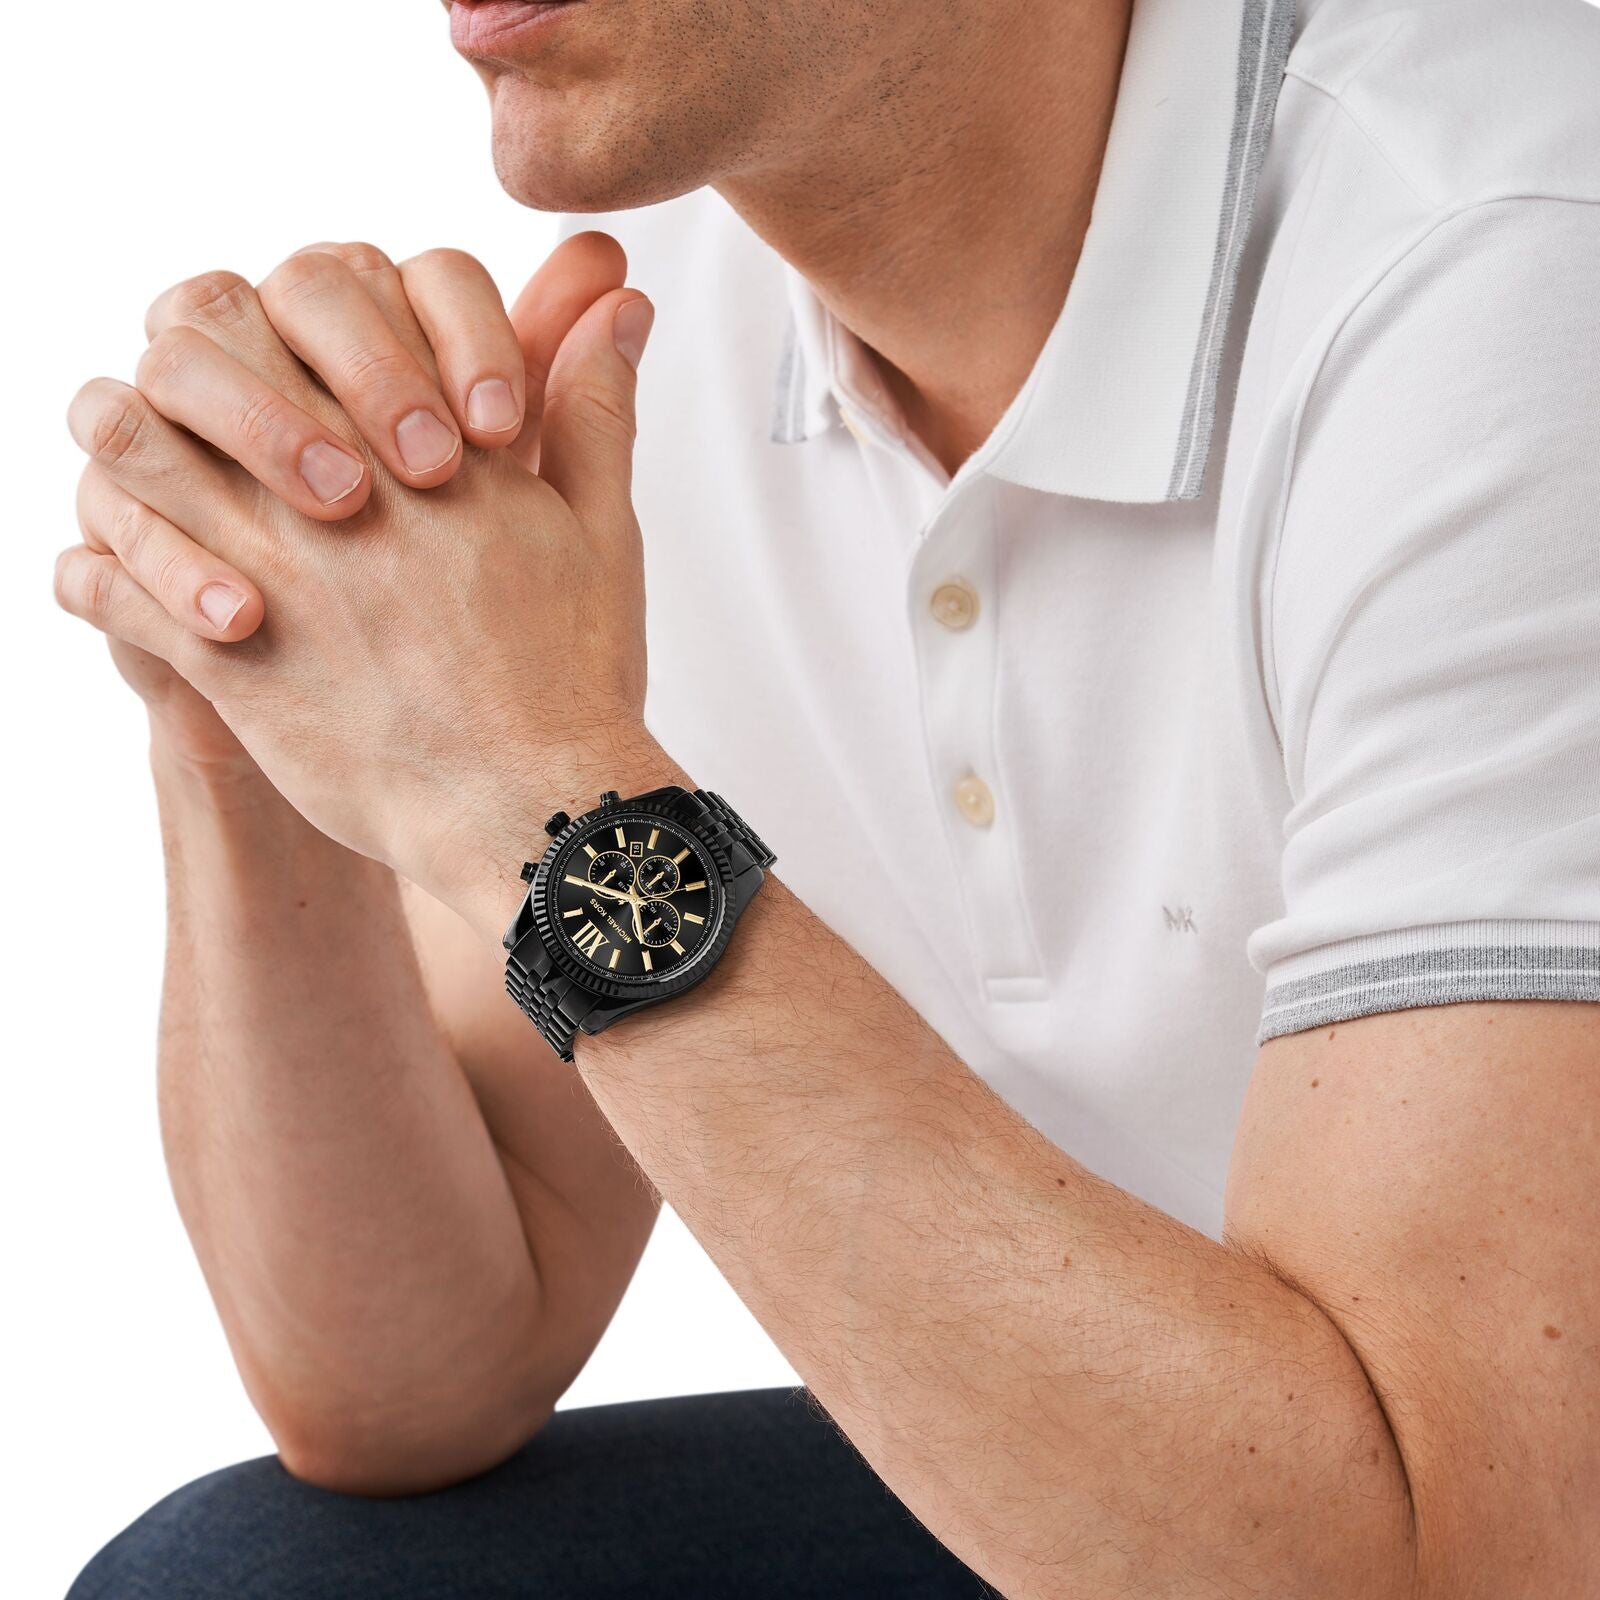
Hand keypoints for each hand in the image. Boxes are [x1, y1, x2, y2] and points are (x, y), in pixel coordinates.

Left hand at [56, 236, 661, 919]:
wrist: (530, 805)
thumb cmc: (572, 676)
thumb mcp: (599, 527)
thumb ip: (590, 408)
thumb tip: (619, 307)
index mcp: (417, 437)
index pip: (326, 294)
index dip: (322, 324)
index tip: (344, 387)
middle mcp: (325, 482)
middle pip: (200, 342)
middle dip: (209, 363)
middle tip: (229, 413)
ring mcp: (263, 563)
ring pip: (128, 445)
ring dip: (137, 451)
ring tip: (170, 485)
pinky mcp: (221, 659)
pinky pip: (104, 583)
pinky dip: (103, 571)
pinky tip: (133, 583)